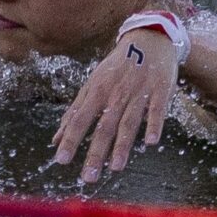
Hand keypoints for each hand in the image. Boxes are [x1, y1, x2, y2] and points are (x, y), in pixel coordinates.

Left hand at [52, 28, 179, 182]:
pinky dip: (153, 125)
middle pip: (104, 126)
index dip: (71, 139)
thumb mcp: (93, 83)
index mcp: (97, 91)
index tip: (61, 160)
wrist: (148, 39)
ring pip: (128, 122)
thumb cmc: (116, 66)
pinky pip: (156, 110)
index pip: (80, 119)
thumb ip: (76, 111)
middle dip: (95, 152)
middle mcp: (115, 93)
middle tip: (88, 177)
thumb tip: (56, 138)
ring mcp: (138, 92)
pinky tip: (151, 142)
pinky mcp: (160, 90)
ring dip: (122, 145)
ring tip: (115, 167)